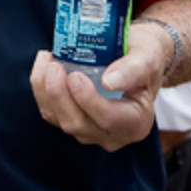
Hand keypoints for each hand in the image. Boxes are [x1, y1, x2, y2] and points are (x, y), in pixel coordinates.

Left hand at [30, 23, 169, 151]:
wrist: (138, 58)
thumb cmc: (146, 56)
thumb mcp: (148, 57)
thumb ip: (133, 69)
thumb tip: (109, 81)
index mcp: (136, 122)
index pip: (110, 119)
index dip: (89, 100)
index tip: (75, 76)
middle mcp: (113, 134)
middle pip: (79, 124)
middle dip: (60, 95)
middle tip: (54, 65)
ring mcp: (91, 131)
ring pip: (61, 120)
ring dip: (47, 92)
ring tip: (47, 60)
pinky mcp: (73, 122)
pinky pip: (52, 113)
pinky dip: (43, 91)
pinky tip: (44, 67)